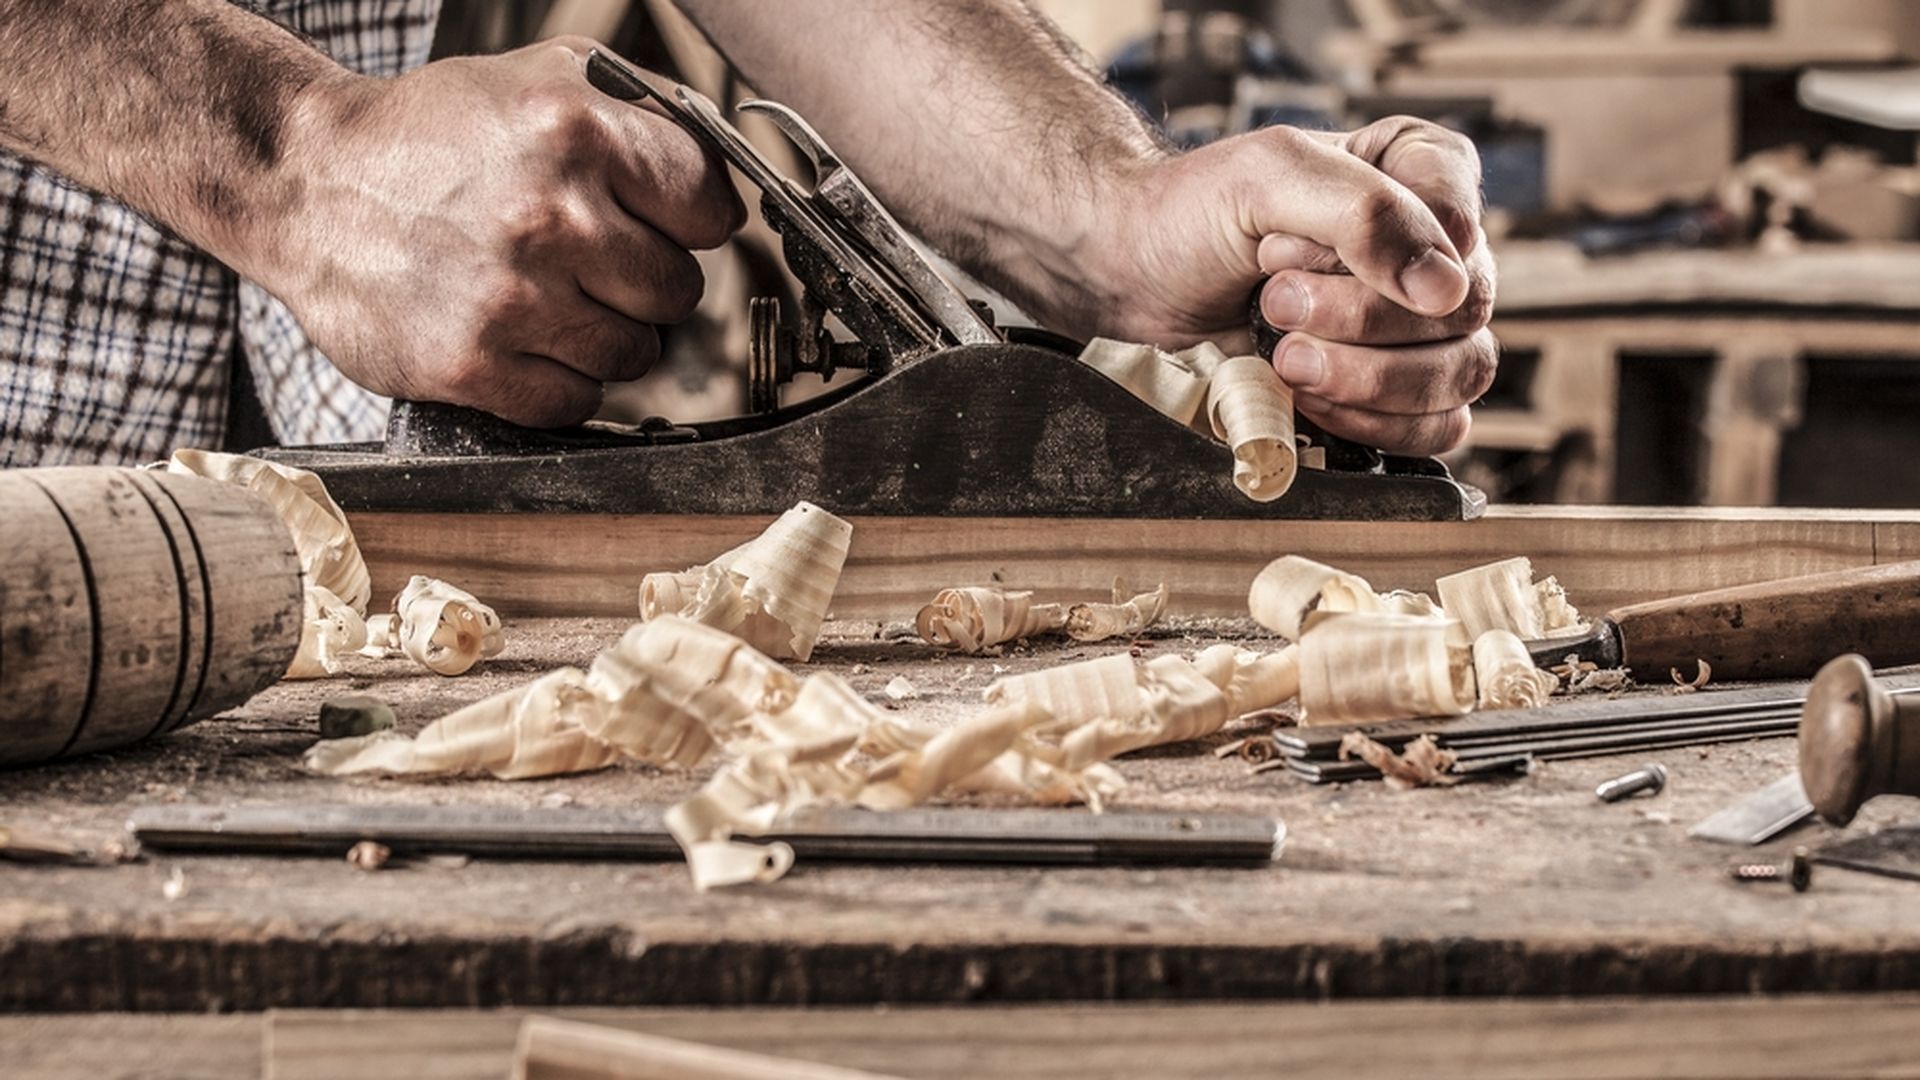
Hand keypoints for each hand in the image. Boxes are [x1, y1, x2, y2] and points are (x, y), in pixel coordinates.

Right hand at [261, 38, 743, 425]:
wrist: (307, 183)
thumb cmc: (433, 133)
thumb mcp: (543, 75)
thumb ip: (645, 113)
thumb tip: (729, 180)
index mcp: (578, 131)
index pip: (709, 206)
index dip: (687, 218)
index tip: (657, 221)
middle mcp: (551, 215)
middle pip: (679, 290)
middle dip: (642, 280)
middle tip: (588, 261)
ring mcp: (512, 297)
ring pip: (635, 353)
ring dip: (605, 335)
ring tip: (549, 297)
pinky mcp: (473, 365)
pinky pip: (577, 402)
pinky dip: (560, 381)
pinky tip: (523, 339)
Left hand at [1084, 116, 1495, 455]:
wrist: (1133, 281)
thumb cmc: (1194, 214)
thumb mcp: (1270, 178)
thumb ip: (1364, 216)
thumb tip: (1447, 288)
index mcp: (1416, 171)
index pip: (1460, 219)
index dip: (1389, 251)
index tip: (1293, 255)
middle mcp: (1433, 250)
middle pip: (1463, 308)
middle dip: (1357, 320)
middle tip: (1273, 304)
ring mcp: (1419, 329)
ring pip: (1459, 373)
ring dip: (1365, 377)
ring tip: (1282, 356)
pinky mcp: (1392, 394)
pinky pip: (1436, 428)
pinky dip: (1372, 423)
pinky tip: (1305, 398)